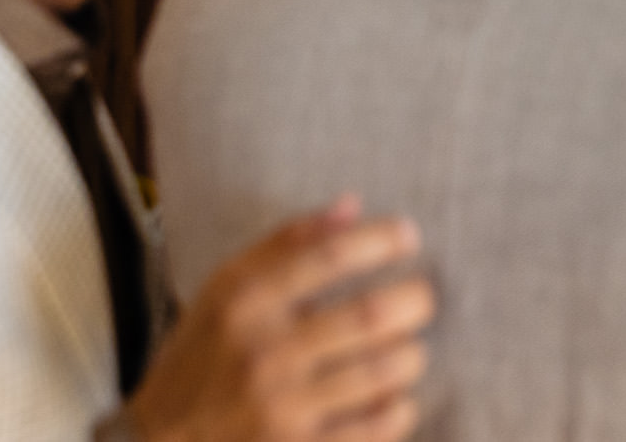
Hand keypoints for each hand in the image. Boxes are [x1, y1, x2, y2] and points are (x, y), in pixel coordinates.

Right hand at [125, 196, 433, 441]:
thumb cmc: (201, 355)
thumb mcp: (225, 287)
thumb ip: (287, 243)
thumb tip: (353, 206)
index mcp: (244, 302)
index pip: (328, 258)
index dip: (380, 241)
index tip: (410, 235)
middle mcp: (263, 352)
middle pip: (369, 314)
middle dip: (414, 299)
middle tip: (423, 297)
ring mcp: (282, 409)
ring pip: (382, 371)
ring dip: (410, 354)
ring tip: (409, 348)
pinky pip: (376, 427)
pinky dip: (399, 408)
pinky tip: (396, 397)